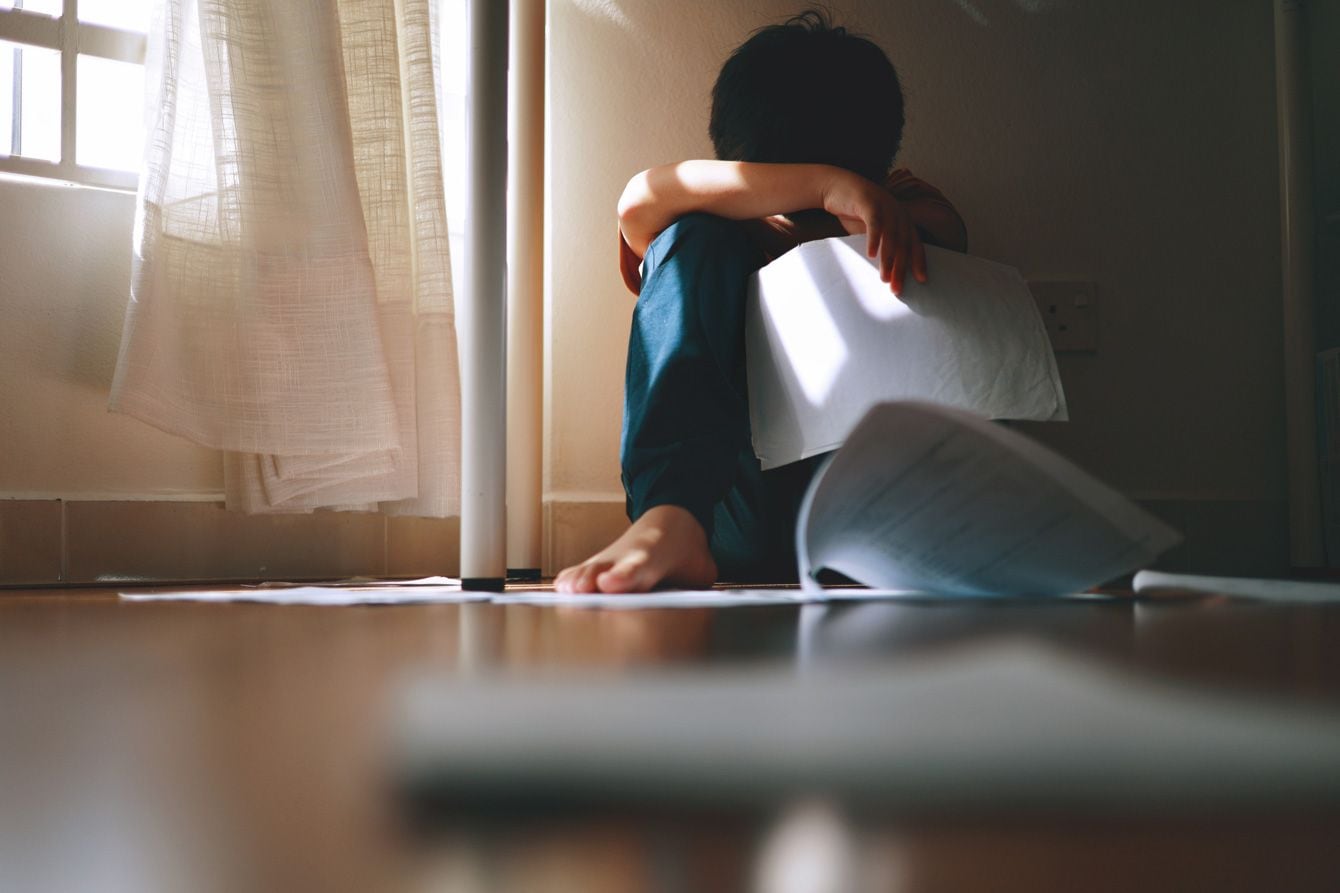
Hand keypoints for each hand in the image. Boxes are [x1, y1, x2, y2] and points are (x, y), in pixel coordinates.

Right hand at [821, 170, 926, 295]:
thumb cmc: (855, 211)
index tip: (921, 280)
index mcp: (902, 218)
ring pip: (891, 236)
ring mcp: (885, 206)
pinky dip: (874, 239)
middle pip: (903, 244)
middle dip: (901, 268)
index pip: (915, 243)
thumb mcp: (872, 229)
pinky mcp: (869, 203)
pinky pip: (874, 223)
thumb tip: (888, 268)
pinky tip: (871, 254)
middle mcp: (898, 212)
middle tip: (897, 289)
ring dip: (888, 259)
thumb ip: (882, 243)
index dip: (919, 261)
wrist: (837, 186)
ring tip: (884, 277)